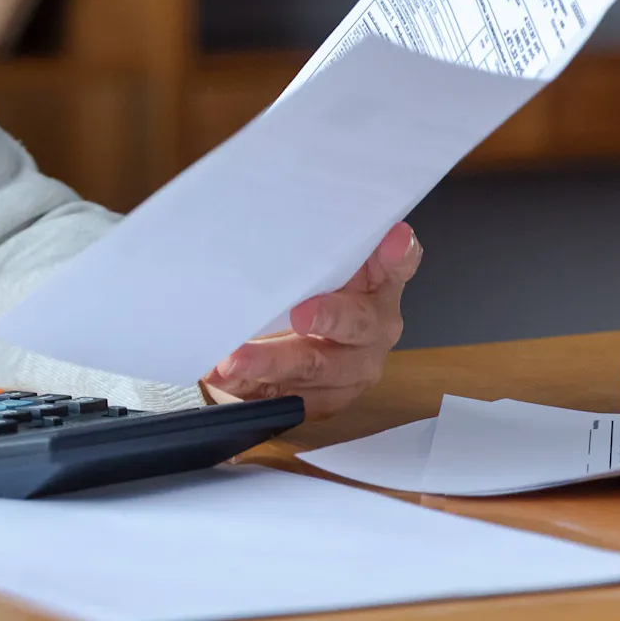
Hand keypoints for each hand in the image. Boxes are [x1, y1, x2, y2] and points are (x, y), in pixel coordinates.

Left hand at [200, 222, 421, 420]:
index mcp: (378, 288)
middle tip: (299, 314)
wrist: (292, 345)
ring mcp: (350, 371)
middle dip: (328, 317)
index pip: (396, 267)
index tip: (394, 238)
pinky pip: (287, 397)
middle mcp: (372, 331)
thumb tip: (308, 219)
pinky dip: (251, 387)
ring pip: (314, 368)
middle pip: (357, 324)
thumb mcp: (312, 264)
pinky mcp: (323, 400)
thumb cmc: (304, 290)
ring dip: (271, 363)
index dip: (396, 255)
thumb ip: (314, 248)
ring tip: (231, 359)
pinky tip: (223, 377)